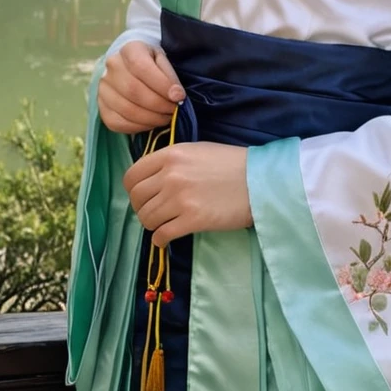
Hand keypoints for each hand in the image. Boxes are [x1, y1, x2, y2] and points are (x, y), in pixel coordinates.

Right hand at [98, 41, 183, 132]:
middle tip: (174, 110)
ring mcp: (103, 88)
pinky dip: (139, 127)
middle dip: (159, 104)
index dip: (162, 84)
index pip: (141, 67)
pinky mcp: (102, 108)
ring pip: (127, 109)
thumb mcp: (163, 59)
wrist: (130, 67)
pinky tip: (152, 122)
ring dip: (152, 118)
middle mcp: (112, 67)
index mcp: (129, 50)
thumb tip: (176, 96)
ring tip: (166, 117)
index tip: (179, 96)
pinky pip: (118, 123)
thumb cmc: (152, 63)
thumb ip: (170, 75)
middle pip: (133, 90)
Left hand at [123, 141, 252, 246]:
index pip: (132, 176)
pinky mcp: (191, 220)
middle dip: (142, 208)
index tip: (143, 196)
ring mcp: (179, 198)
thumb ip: (171, 162)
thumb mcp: (195, 151)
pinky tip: (167, 238)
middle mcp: (170, 175)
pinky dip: (160, 240)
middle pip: (137, 199)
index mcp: (170, 154)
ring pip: (147, 218)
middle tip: (154, 212)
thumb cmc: (230, 163)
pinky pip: (162, 235)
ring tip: (164, 224)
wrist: (258, 180)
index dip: (133, 190)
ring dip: (153, 224)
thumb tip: (151, 180)